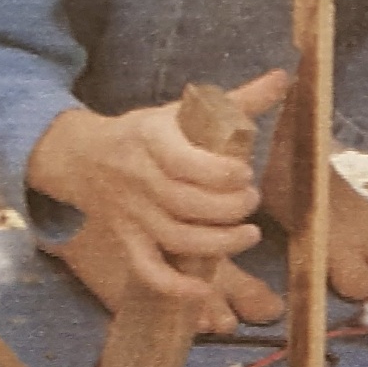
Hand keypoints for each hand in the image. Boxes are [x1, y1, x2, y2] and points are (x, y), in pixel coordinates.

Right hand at [26, 69, 288, 304]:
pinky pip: (148, 270)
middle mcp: (139, 179)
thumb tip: (284, 77)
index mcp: (151, 139)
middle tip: (251, 202)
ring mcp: (132, 215)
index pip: (182, 162)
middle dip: (228, 208)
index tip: (245, 173)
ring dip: (217, 244)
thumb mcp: (183, 111)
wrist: (83, 158)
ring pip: (174, 238)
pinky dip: (174, 286)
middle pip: (185, 203)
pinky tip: (204, 289)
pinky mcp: (128, 241)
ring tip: (248, 235)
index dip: (219, 173)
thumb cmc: (147, 133)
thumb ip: (238, 100)